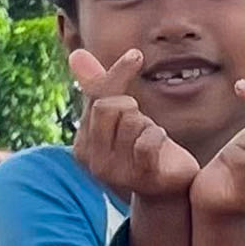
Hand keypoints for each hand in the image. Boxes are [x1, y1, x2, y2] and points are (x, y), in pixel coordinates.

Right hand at [64, 48, 203, 205]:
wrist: (168, 192)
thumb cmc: (142, 151)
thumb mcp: (120, 118)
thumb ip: (99, 87)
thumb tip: (76, 54)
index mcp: (82, 146)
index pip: (96, 97)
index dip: (117, 74)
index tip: (136, 55)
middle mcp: (93, 161)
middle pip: (110, 106)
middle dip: (132, 107)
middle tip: (142, 124)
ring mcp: (115, 172)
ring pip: (131, 121)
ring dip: (148, 125)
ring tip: (152, 142)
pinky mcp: (141, 177)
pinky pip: (148, 140)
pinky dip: (159, 136)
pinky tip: (162, 147)